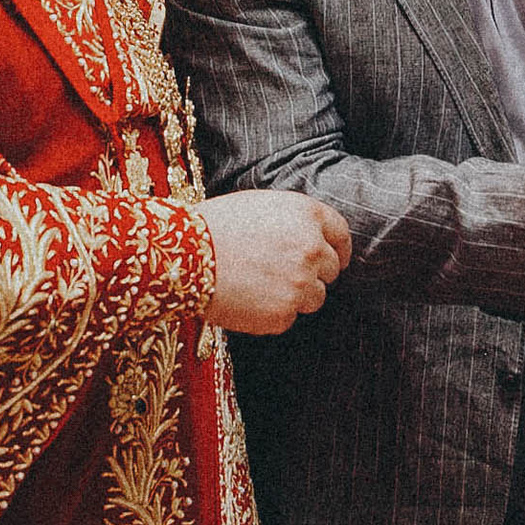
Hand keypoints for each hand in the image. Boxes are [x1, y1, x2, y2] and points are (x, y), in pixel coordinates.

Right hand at [200, 189, 350, 334]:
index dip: (339, 249)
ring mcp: (300, 283)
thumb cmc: (214, 227)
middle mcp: (312, 248)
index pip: (340, 235)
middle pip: (331, 270)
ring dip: (295, 296)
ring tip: (258, 286)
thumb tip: (312, 240)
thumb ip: (294, 222)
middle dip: (314, 274)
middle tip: (283, 275)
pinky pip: (288, 318)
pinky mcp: (283, 314)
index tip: (336, 260)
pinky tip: (246, 299)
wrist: (184, 256)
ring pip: (315, 298)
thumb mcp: (261, 207)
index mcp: (308, 215)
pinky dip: (271, 314)